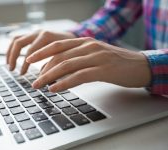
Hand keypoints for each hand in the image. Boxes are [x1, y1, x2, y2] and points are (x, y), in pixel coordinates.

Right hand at [6, 30, 75, 73]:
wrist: (74, 37)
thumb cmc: (72, 49)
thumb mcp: (66, 57)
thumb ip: (54, 65)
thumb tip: (42, 78)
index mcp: (47, 36)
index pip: (31, 51)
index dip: (25, 64)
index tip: (23, 74)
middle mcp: (39, 32)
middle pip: (19, 43)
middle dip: (14, 57)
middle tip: (12, 70)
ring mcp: (35, 32)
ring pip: (16, 40)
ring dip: (10, 53)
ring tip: (10, 65)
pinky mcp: (33, 35)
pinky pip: (18, 39)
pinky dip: (13, 49)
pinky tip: (12, 59)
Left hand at [26, 37, 151, 91]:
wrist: (139, 65)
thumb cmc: (115, 62)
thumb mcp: (93, 55)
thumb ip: (77, 59)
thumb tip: (57, 70)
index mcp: (85, 41)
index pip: (57, 45)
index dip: (41, 52)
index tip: (29, 60)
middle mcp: (88, 46)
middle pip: (59, 56)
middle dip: (42, 69)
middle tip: (33, 80)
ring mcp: (96, 57)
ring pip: (66, 65)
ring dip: (49, 77)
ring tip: (39, 86)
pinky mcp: (103, 70)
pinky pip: (79, 76)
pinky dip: (64, 83)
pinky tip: (55, 89)